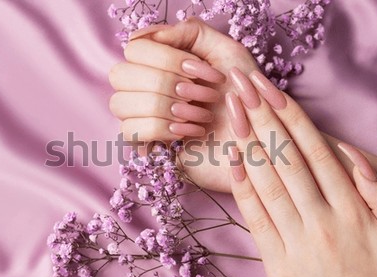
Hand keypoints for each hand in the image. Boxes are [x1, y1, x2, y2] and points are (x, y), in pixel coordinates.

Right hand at [109, 19, 258, 191]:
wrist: (257, 139)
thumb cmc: (245, 97)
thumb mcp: (227, 52)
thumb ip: (191, 32)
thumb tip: (147, 35)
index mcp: (162, 63)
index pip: (134, 49)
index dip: (166, 58)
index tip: (200, 71)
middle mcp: (146, 87)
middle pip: (120, 74)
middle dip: (164, 83)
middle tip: (200, 94)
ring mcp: (142, 116)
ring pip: (119, 103)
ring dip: (164, 107)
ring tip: (200, 114)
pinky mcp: (147, 144)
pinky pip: (129, 131)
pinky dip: (160, 128)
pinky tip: (188, 131)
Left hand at [226, 67, 376, 276]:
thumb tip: (350, 154)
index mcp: (351, 209)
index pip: (313, 150)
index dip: (289, 115)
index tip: (268, 89)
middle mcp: (321, 220)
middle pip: (285, 158)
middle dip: (261, 117)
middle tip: (240, 85)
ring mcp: (295, 241)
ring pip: (268, 183)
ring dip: (247, 143)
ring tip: (231, 111)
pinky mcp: (276, 261)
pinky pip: (256, 219)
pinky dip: (242, 188)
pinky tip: (231, 159)